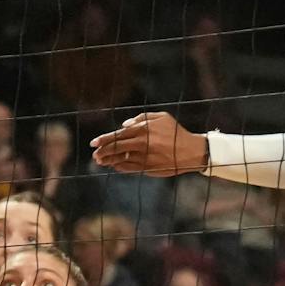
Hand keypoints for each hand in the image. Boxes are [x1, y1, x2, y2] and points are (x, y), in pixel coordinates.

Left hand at [90, 111, 207, 175]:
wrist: (191, 151)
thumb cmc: (175, 132)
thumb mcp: (161, 117)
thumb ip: (141, 118)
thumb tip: (124, 124)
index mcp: (144, 129)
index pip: (118, 134)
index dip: (104, 139)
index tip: (93, 143)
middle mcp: (142, 143)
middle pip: (117, 147)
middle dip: (103, 151)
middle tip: (94, 154)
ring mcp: (145, 157)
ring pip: (121, 159)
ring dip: (109, 160)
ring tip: (100, 161)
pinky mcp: (148, 168)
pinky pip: (130, 168)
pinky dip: (120, 167)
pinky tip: (114, 165)